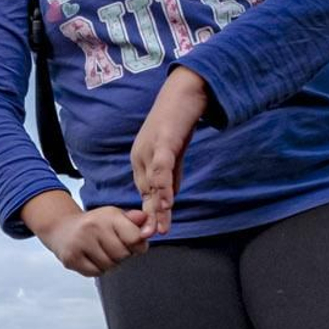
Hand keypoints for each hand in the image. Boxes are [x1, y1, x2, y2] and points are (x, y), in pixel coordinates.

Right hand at [43, 204, 151, 276]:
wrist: (62, 228)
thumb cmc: (94, 224)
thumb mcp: (115, 217)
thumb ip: (135, 222)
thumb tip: (149, 226)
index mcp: (108, 215)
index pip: (135, 238)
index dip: (138, 245)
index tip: (132, 243)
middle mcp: (93, 227)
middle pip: (123, 255)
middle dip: (123, 255)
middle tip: (113, 247)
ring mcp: (80, 243)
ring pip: (110, 265)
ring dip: (110, 263)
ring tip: (102, 251)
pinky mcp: (71, 258)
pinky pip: (96, 272)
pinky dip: (98, 269)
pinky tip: (93, 258)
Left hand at [129, 68, 208, 235]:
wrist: (187, 89)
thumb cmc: (180, 118)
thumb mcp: (174, 151)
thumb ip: (171, 174)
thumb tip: (169, 197)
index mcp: (141, 158)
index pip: (144, 191)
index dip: (149, 213)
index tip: (150, 233)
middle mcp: (141, 155)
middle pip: (146, 191)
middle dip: (150, 216)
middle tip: (148, 240)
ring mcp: (151, 148)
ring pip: (153, 184)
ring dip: (157, 207)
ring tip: (158, 229)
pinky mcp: (165, 140)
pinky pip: (163, 168)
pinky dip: (164, 187)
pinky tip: (167, 203)